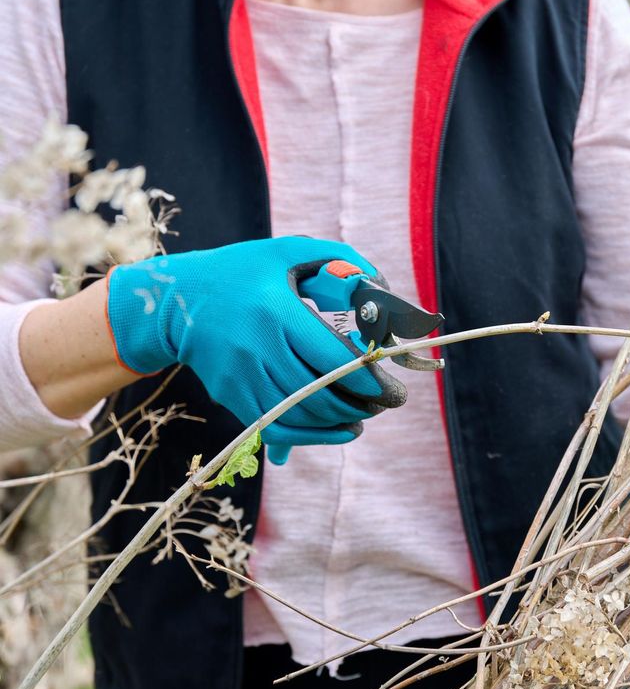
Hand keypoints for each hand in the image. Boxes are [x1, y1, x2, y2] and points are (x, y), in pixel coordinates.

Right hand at [105, 236, 405, 463]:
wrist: (178, 300)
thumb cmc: (244, 272)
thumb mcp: (289, 252)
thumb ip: (340, 259)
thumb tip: (381, 286)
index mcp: (275, 310)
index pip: (330, 358)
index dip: (366, 380)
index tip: (391, 388)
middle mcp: (255, 348)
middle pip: (319, 394)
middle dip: (362, 404)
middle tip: (388, 402)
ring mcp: (240, 377)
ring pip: (300, 416)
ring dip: (340, 422)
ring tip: (365, 414)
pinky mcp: (231, 396)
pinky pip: (277, 428)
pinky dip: (313, 436)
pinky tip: (340, 430)